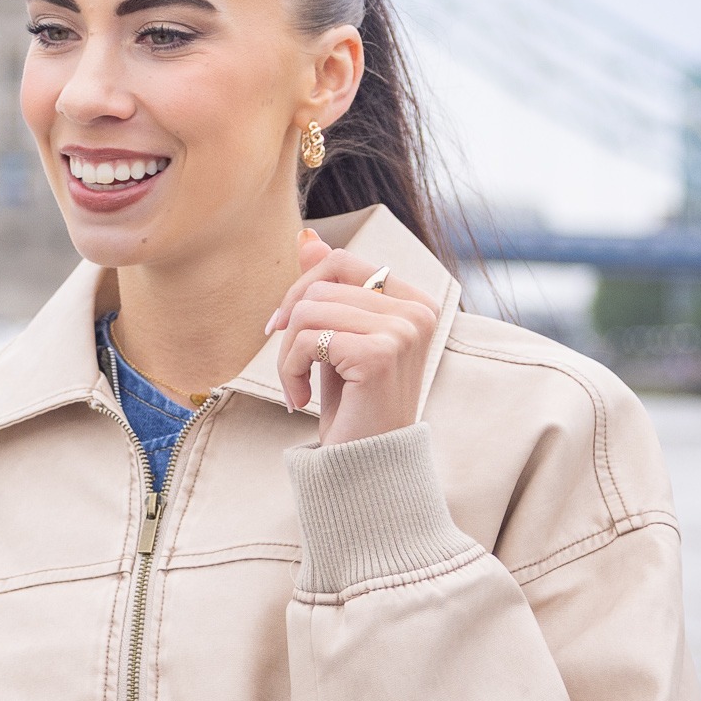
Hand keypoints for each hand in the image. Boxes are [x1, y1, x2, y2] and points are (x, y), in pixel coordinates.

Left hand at [267, 230, 439, 446]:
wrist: (366, 463)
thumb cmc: (353, 401)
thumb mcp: (338, 334)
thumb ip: (330, 285)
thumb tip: (308, 237)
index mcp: (414, 299)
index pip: (341, 260)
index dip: (301, 289)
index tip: (282, 327)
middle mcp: (418, 310)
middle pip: (319, 286)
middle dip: (290, 328)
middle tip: (291, 369)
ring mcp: (404, 330)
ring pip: (308, 312)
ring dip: (287, 355)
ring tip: (298, 387)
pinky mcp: (380, 354)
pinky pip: (307, 341)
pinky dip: (290, 370)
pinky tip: (301, 399)